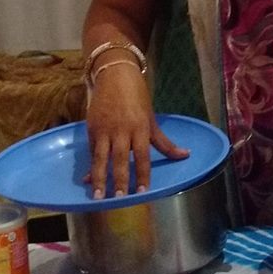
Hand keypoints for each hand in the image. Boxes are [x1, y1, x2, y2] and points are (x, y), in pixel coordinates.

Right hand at [83, 64, 186, 197]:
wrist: (114, 75)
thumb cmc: (137, 98)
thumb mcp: (152, 119)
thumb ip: (164, 142)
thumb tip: (185, 155)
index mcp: (140, 128)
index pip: (143, 156)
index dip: (142, 174)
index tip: (142, 192)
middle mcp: (122, 130)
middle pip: (120, 159)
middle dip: (119, 179)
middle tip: (118, 199)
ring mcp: (105, 129)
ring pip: (101, 157)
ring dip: (98, 177)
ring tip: (96, 196)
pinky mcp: (91, 127)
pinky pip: (91, 150)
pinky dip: (89, 165)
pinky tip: (88, 179)